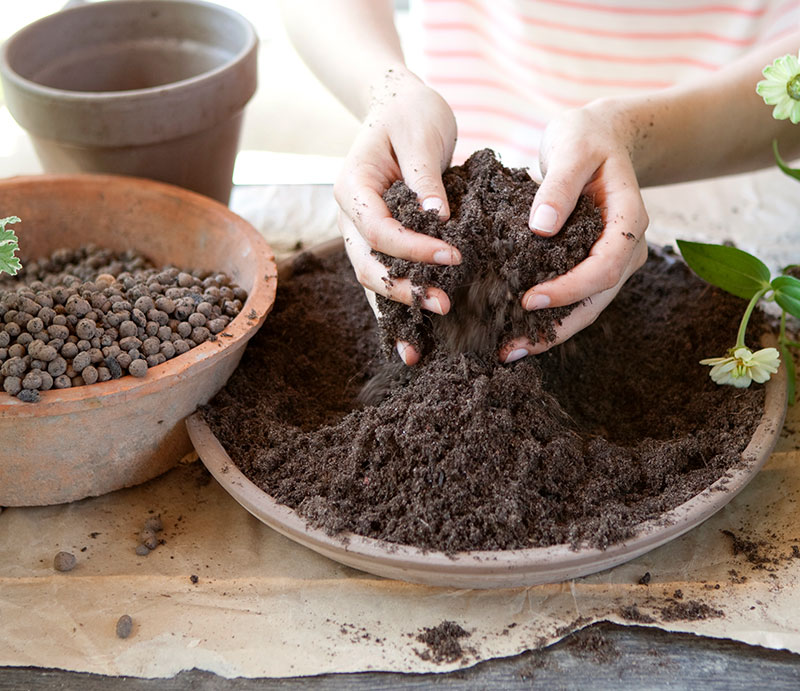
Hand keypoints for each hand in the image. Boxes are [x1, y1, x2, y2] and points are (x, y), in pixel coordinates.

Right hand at [335, 68, 461, 364]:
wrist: (397, 106)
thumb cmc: (410, 114)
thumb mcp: (421, 133)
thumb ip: (426, 177)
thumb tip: (439, 219)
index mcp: (353, 187)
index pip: (378, 230)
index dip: (413, 249)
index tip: (454, 256)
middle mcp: (349, 215)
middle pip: (367, 264)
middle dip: (404, 290)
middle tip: (445, 305)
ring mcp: (360, 231)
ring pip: (370, 279)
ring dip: (396, 311)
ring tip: (419, 349)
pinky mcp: (380, 241)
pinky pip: (384, 277)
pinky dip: (396, 307)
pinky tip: (412, 341)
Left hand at [499, 100, 648, 362]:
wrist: (606, 137)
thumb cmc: (587, 138)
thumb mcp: (571, 148)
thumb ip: (559, 185)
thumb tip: (541, 228)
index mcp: (627, 219)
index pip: (605, 266)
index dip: (569, 289)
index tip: (527, 301)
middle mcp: (626, 247)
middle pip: (597, 299)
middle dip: (556, 329)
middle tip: (510, 349)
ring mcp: (612, 258)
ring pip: (588, 306)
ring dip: (550, 332)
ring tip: (509, 350)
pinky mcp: (592, 263)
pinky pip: (576, 297)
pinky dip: (549, 316)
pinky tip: (517, 329)